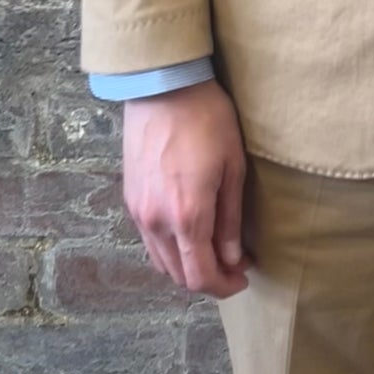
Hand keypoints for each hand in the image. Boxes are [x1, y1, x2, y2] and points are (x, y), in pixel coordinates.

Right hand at [122, 78, 251, 298]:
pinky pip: (149, 240)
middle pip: (178, 275)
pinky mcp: (130, 197)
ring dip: (186, 266)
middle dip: (207, 278)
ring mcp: (138, 211)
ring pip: (161, 261)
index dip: (223, 286)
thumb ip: (230, 219)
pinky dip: (169, 249)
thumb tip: (233, 257)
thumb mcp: (232, 167)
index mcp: (186, 216)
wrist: (163, 87)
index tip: (243, 278)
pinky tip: (189, 232)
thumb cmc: (207, 120)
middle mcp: (156, 221)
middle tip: (234, 264)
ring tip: (214, 250)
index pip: (200, 276)